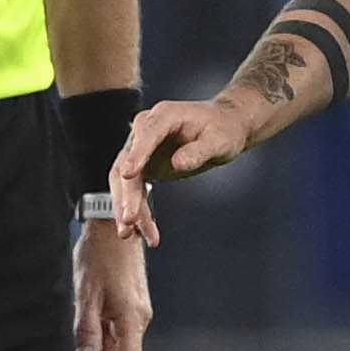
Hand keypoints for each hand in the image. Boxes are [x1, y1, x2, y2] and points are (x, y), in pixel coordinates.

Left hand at [75, 216, 152, 350]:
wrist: (113, 226)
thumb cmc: (98, 257)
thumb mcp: (85, 295)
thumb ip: (86, 331)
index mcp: (132, 317)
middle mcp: (141, 317)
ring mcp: (138, 311)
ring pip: (122, 345)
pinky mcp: (133, 304)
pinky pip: (121, 332)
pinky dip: (105, 341)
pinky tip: (87, 335)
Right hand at [108, 97, 254, 245]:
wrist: (224, 129)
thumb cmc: (224, 130)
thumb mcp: (220, 140)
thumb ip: (199, 151)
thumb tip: (178, 163)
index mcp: (164, 116)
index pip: (145, 135)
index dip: (136, 154)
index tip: (128, 174)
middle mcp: (146, 129)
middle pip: (128, 163)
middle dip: (127, 193)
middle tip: (129, 219)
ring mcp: (142, 149)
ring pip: (126, 181)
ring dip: (126, 207)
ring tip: (129, 234)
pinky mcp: (144, 165)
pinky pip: (135, 190)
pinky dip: (137, 210)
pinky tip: (140, 233)